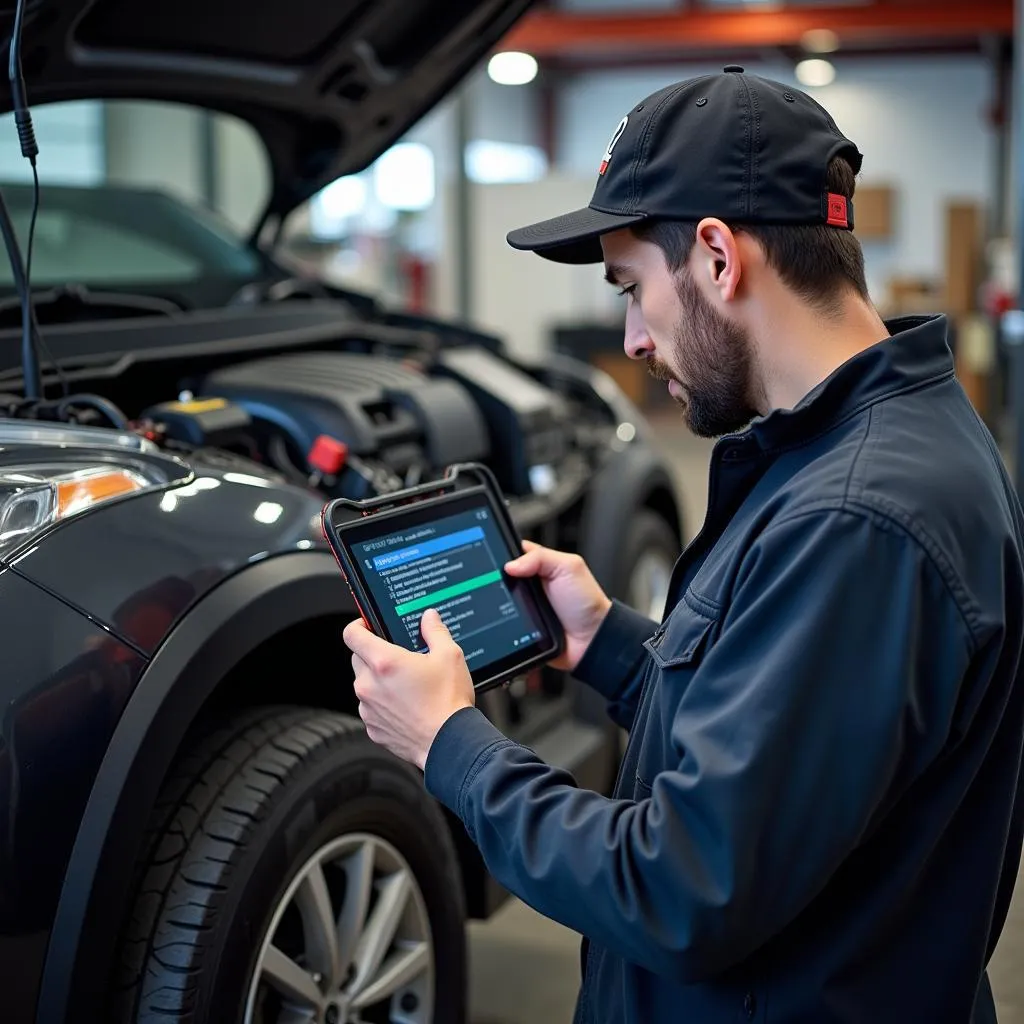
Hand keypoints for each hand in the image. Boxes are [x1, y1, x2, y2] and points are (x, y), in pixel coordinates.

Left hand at [342, 609, 474, 770]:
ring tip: (407, 686)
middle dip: (373, 654)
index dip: (358, 625)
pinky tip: (406, 706)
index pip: (352, 634)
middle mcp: (369, 685)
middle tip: (398, 658)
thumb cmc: (448, 702)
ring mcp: (368, 709)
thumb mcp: (449, 656)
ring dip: (378, 682)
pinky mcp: (372, 728)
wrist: (449, 743)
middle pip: (357, 659)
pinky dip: (383, 705)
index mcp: (384, 662)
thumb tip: (429, 618)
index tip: (368, 625)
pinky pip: (371, 708)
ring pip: (364, 685)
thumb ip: (435, 631)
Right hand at [503, 540, 611, 671]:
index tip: (494, 558)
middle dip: (496, 580)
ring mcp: (523, 606)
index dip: (502, 554)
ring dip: (497, 603)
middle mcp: (529, 585)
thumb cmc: (586, 602)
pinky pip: (502, 622)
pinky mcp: (519, 627)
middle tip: (500, 583)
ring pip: (498, 600)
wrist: (590, 639)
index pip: (513, 553)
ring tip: (504, 604)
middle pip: (501, 577)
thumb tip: (510, 564)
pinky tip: (504, 621)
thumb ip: (541, 557)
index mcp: (539, 566)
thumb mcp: (569, 567)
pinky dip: (500, 622)